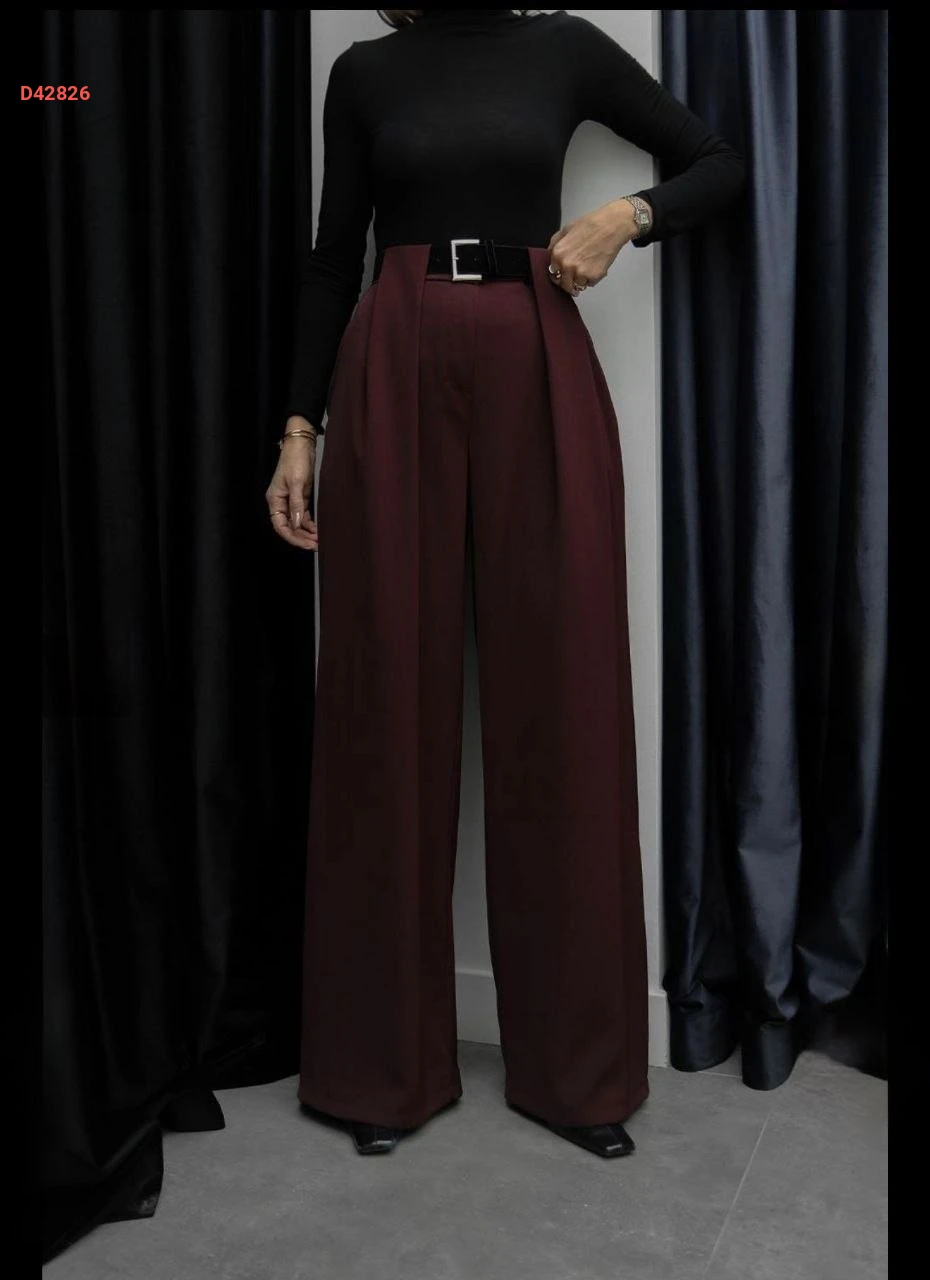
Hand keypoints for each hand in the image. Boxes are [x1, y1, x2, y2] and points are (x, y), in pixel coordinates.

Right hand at [266, 417, 318, 550]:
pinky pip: (304, 516)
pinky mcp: (301, 497)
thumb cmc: (295, 460)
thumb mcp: (297, 482)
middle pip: (289, 527)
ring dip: (307, 533)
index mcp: (275, 500)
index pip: (280, 526)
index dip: (292, 537)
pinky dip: (310, 524)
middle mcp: (281, 503)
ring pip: (297, 523)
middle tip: (316, 545)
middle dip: (301, 537)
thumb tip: (296, 524)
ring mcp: (291, 501)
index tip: (305, 544)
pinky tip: (318, 530)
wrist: (302, 445)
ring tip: (319, 540)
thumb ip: (296, 504)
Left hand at [547, 198, 642, 295]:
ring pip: (578, 286)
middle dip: (569, 282)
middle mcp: (566, 265)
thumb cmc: (591, 224)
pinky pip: (590, 283)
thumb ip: (555, 243)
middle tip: (576, 276)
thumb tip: (551, 254)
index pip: (553, 274)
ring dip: (582, 279)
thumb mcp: (566, 229)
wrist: (611, 225)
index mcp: (557, 254)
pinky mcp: (594, 276)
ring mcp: (580, 272)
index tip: (563, 275)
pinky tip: (597, 264)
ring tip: (589, 265)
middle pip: (564, 285)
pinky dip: (593, 277)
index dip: (559, 274)